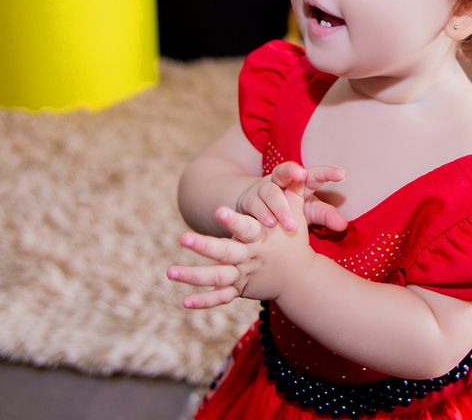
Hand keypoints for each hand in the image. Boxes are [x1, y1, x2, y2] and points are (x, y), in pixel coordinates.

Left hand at [168, 188, 315, 306]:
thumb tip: (300, 169)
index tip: (219, 212)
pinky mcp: (240, 288)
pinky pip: (221, 297)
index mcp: (260, 238)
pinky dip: (204, 301)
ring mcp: (243, 274)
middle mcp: (250, 257)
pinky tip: (185, 302)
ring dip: (194, 275)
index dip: (233, 221)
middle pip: (225, 252)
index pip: (246, 228)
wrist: (301, 278)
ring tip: (170, 271)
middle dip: (205, 245)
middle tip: (184, 238)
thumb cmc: (294, 240)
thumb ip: (293, 191)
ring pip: (217, 276)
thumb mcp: (297, 214)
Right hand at [236, 162, 347, 232]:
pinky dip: (262, 214)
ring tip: (291, 224)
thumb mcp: (308, 212)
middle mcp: (280, 181)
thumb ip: (324, 215)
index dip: (327, 172)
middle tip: (300, 174)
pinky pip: (253, 204)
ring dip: (280, 207)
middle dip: (291, 170)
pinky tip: (269, 224)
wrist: (255, 211)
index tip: (341, 174)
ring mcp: (262, 189)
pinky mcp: (248, 200)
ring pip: (270, 191)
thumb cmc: (289, 211)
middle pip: (285, 170)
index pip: (314, 174)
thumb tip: (344, 225)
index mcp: (299, 182)